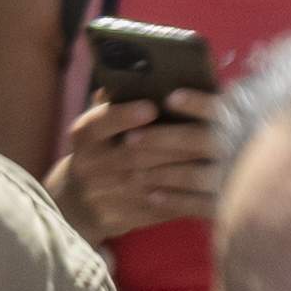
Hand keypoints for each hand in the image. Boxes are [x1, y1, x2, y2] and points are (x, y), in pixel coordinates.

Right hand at [48, 90, 221, 245]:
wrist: (73, 203)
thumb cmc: (102, 149)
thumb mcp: (100, 125)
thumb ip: (118, 102)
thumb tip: (147, 71)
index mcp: (86, 136)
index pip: (100, 123)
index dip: (125, 116)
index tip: (151, 107)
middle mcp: (90, 165)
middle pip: (133, 154)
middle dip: (171, 144)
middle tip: (207, 132)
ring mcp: (102, 196)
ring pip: (149, 182)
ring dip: (185, 171)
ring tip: (217, 157)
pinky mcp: (116, 219)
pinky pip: (155, 209)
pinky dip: (184, 198)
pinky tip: (209, 187)